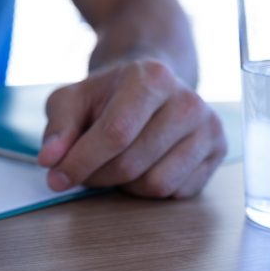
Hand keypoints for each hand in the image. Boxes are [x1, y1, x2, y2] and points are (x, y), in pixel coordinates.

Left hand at [37, 59, 225, 197]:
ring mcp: (209, 126)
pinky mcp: (219, 151)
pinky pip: (177, 192)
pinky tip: (145, 165)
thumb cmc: (108, 96)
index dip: (82, 162)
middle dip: (99, 176)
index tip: (56, 178)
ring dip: (126, 186)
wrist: (155, 85)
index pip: (115, 133)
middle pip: (132, 164)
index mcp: (152, 77)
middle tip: (85, 170)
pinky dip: (151, 188)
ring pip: (156, 184)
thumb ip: (58, 127)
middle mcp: (188, 100)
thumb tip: (50, 161)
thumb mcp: (73, 100)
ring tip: (118, 162)